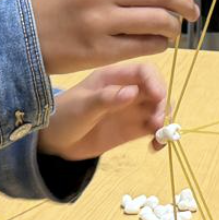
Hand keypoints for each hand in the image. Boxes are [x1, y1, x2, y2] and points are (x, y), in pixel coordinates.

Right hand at [28, 0, 202, 74]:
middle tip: (191, 12)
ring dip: (173, 27)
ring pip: (158, 21)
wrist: (20, 34)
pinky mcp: (99, 51)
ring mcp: (100, 22)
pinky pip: (145, 46)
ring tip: (172, 30)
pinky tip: (157, 43)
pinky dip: (159, 44)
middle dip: (186, 4)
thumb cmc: (61, 3)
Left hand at [37, 63, 167, 161]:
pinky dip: (159, 137)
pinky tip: (155, 147)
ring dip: (164, 122)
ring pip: (158, 111)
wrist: (54, 141)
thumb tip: (132, 92)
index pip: (145, 72)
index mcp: (114, 77)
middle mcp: (128, 91)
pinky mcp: (132, 129)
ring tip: (157, 138)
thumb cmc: (63, 116)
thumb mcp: (81, 107)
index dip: (156, 82)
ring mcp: (131, 110)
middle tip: (158, 124)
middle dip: (162, 106)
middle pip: (157, 91)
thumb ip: (105, 99)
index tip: (159, 98)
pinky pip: (152, 130)